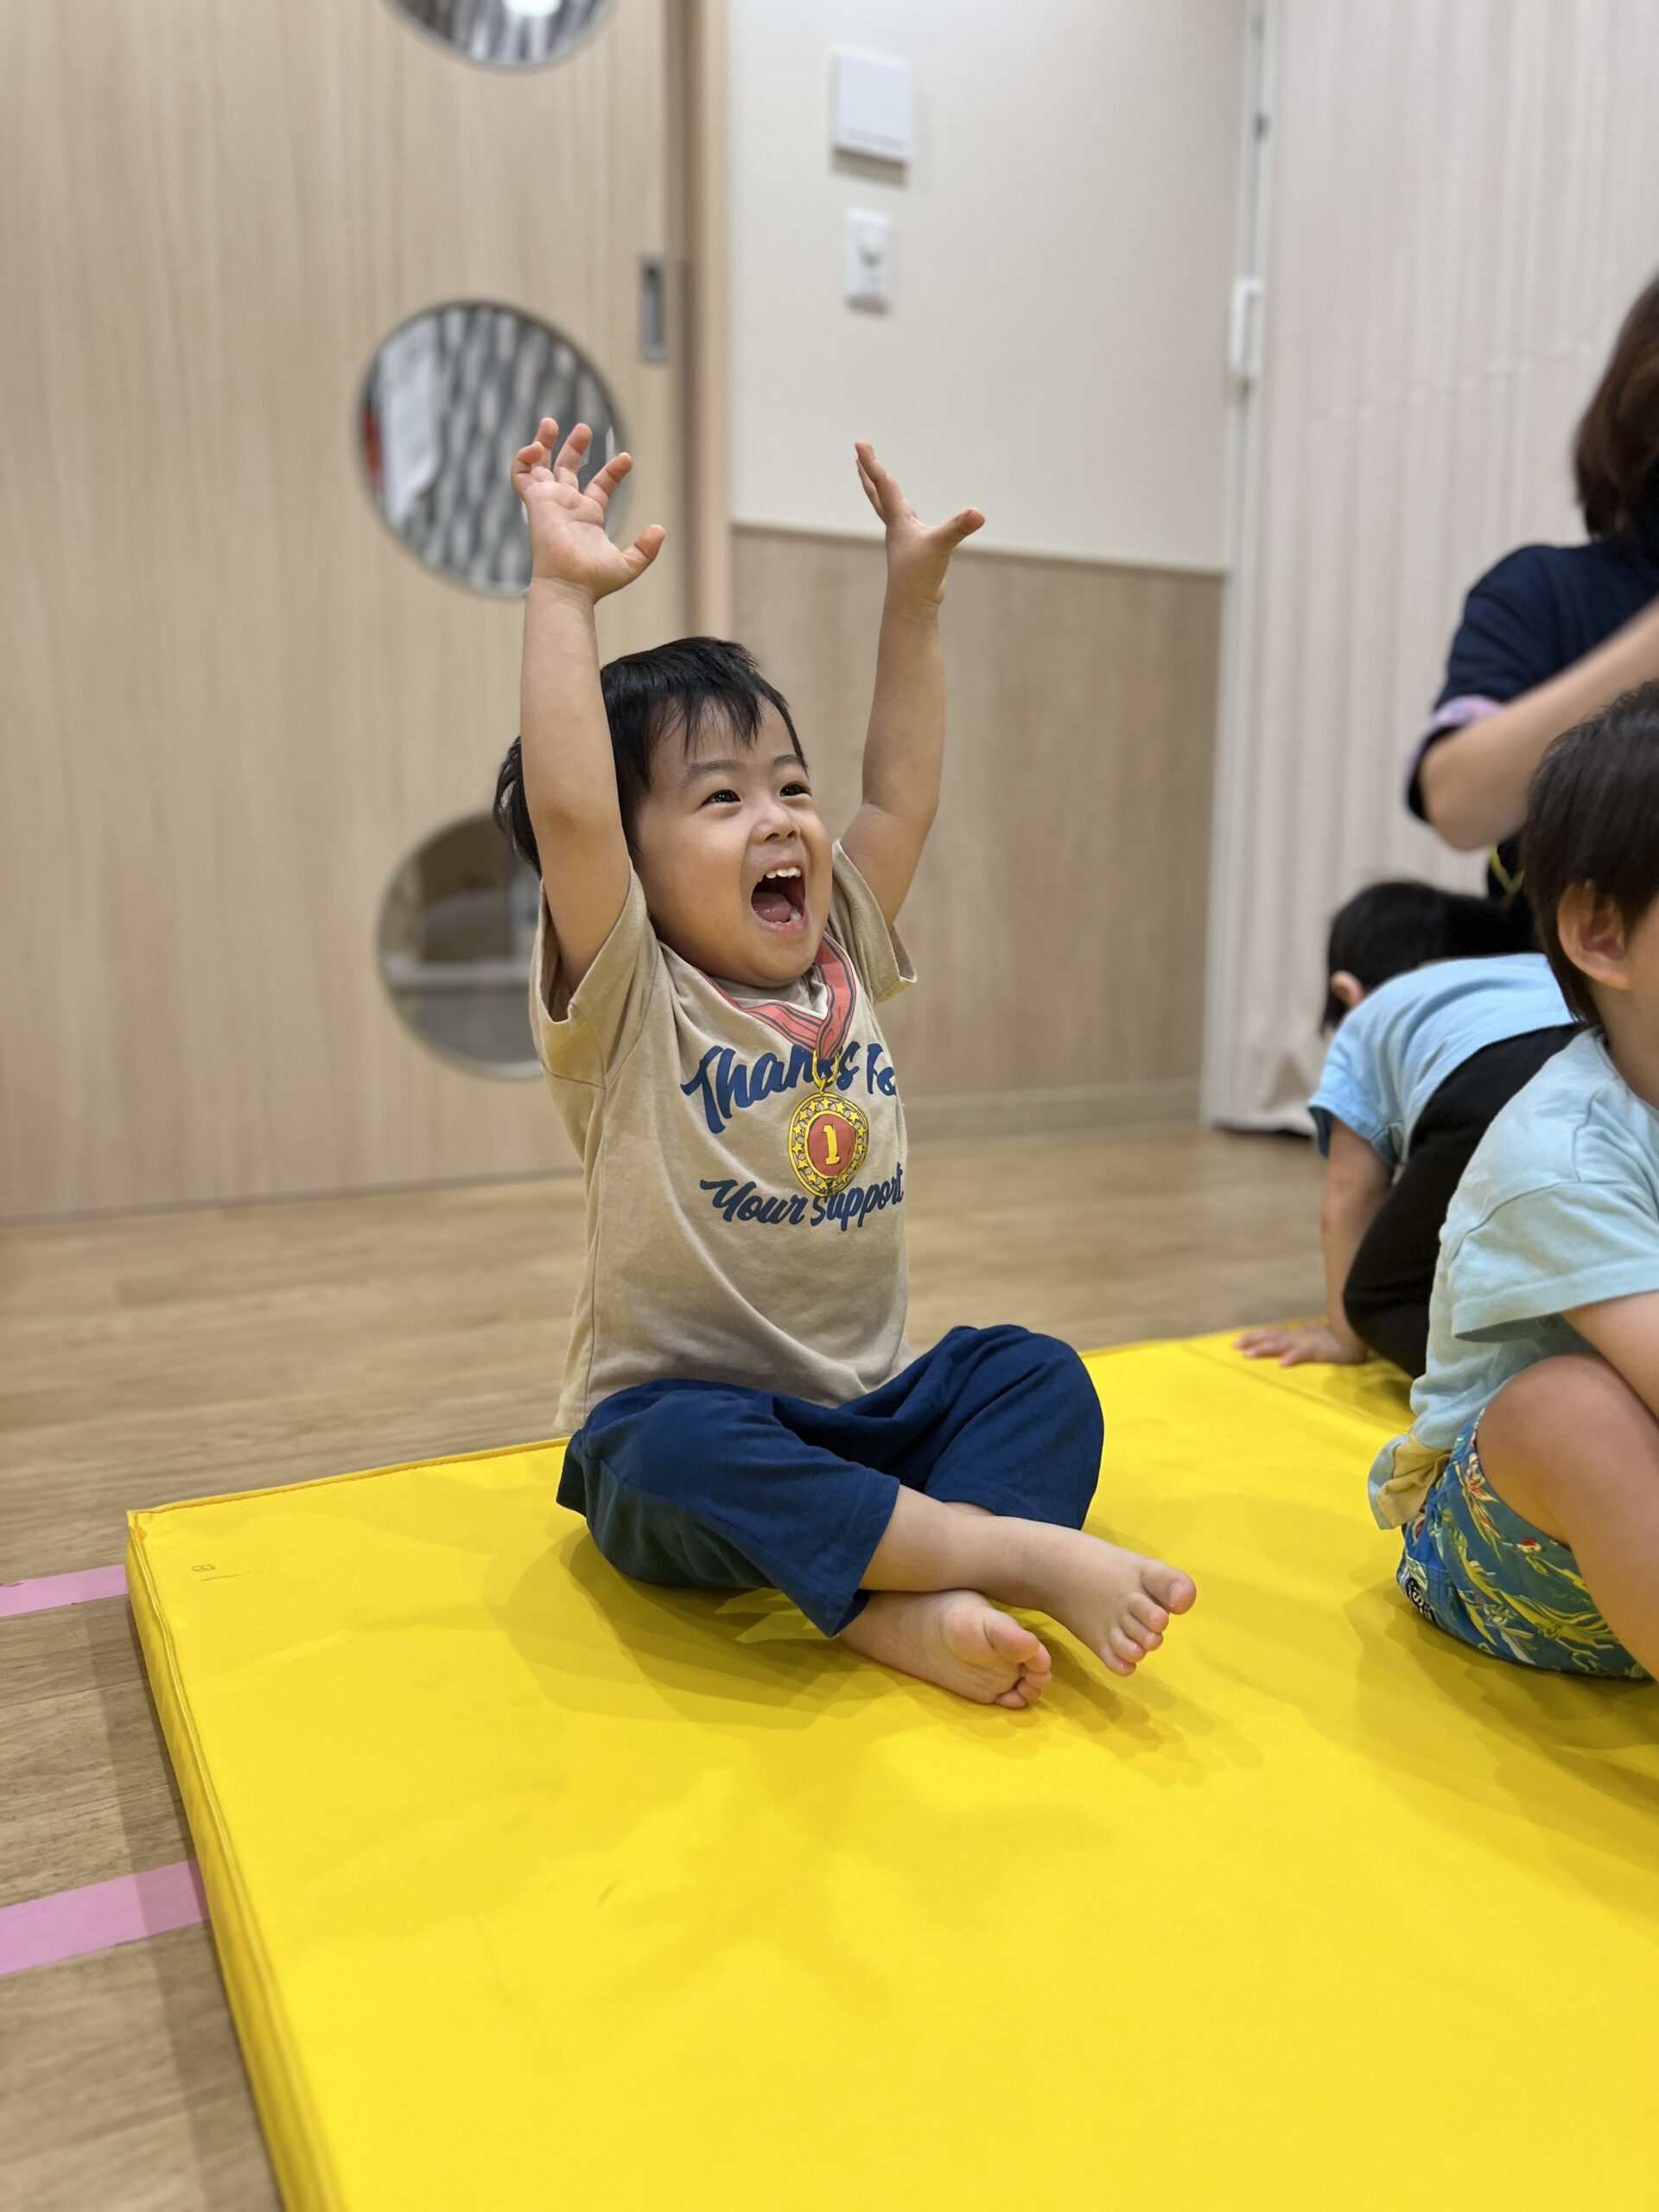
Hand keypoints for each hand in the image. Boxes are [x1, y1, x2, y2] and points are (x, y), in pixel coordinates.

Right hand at [511, 418, 664, 597]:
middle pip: (567, 470)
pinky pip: (521, 474)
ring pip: (540, 467)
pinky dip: (525, 457)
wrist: (569, 584)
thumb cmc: (594, 580)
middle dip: (574, 447)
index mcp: (588, 517)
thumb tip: (661, 529)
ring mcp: (550, 502)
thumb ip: (646, 549)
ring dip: (544, 443)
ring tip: (551, 422)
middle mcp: (567, 506)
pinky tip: (537, 447)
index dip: (613, 471)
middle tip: (585, 428)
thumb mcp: (629, 565)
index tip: (627, 459)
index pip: (600, 486)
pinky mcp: (534, 501)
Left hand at [854, 442, 982, 605]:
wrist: (912, 605)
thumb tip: (978, 514)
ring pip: (887, 506)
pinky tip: (907, 514)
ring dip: (880, 489)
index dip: (871, 462)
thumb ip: (959, 527)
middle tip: (858, 453)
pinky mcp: (912, 548)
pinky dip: (900, 510)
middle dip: (869, 471)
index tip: (858, 443)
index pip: (882, 483)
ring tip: (878, 477)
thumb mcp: (941, 546)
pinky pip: (903, 522)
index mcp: (898, 519)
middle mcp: (896, 525)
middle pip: (877, 491)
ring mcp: (903, 537)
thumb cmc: (920, 576)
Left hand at [1234, 1321, 1369, 1368]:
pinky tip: (1282, 1363)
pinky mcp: (1319, 1350)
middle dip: (1252, 1341)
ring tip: (1248, 1355)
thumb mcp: (1313, 1342)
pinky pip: (1304, 1354)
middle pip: (1270, 1338)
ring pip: (1281, 1345)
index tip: (1237, 1341)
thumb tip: (1286, 1352)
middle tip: (1233, 1346)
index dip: (1254, 1337)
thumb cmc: (1335, 1341)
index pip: (1271, 1335)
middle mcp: (1297, 1337)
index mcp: (1296, 1336)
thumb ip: (1300, 1346)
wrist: (1356, 1336)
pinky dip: (1292, 1358)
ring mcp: (1307, 1343)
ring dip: (1264, 1349)